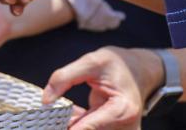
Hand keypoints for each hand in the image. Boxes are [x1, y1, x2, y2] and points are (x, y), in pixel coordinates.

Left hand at [46, 47, 162, 129]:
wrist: (138, 70)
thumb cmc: (118, 64)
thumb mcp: (92, 62)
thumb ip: (66, 77)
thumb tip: (46, 100)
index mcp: (123, 110)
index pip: (90, 127)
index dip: (69, 127)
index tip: (51, 123)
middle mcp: (125, 126)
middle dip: (67, 124)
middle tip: (47, 117)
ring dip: (70, 123)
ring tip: (53, 113)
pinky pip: (88, 128)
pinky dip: (77, 122)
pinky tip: (66, 112)